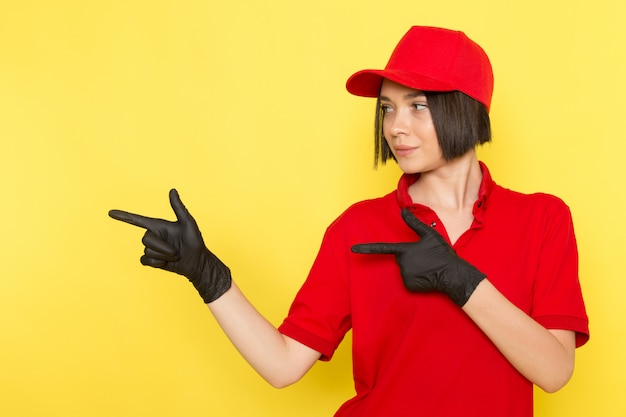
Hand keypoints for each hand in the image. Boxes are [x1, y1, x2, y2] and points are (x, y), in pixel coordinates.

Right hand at [109, 189, 230, 303]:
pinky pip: (146, 261)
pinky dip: (157, 263)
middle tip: (177, 250)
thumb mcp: (188, 223)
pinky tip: (166, 263)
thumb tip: (172, 190)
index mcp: (158, 226)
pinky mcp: (152, 261)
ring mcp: (152, 249)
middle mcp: (153, 236)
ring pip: (147, 251)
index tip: (110, 212)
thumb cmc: (195, 241)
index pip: (137, 220)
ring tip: (175, 255)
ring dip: (163, 255)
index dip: (124, 216)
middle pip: (146, 239)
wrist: (197, 261)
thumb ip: (178, 207)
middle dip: (163, 246)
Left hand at [351, 208, 484, 306]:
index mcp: (404, 250)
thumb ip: (414, 223)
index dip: (366, 248)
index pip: (381, 248)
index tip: (353, 249)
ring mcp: (404, 275)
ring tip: (428, 266)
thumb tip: (403, 211)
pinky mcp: (409, 286)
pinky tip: (426, 276)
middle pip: (400, 258)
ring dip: (414, 267)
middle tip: (426, 257)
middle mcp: (402, 263)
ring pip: (404, 269)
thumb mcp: (430, 235)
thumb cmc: (442, 253)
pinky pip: (408, 280)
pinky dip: (416, 278)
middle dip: (410, 257)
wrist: (452, 274)